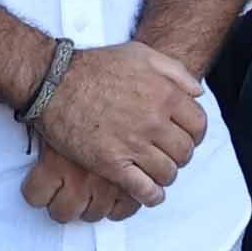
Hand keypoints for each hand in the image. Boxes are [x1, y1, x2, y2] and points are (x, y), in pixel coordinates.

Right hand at [24, 40, 206, 208]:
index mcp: (165, 95)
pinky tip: (150, 194)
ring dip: (165, 175)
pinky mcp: (111, 163)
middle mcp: (154, 121)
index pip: (198, 126)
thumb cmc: (96, 66)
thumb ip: (175, 71)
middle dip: (179, 156)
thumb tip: (197, 93)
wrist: (53, 81)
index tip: (184, 137)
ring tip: (156, 172)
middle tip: (168, 155)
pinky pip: (143, 189)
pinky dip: (152, 196)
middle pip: (184, 152)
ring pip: (167, 173)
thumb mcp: (141, 54)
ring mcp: (133, 144)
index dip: (194, 134)